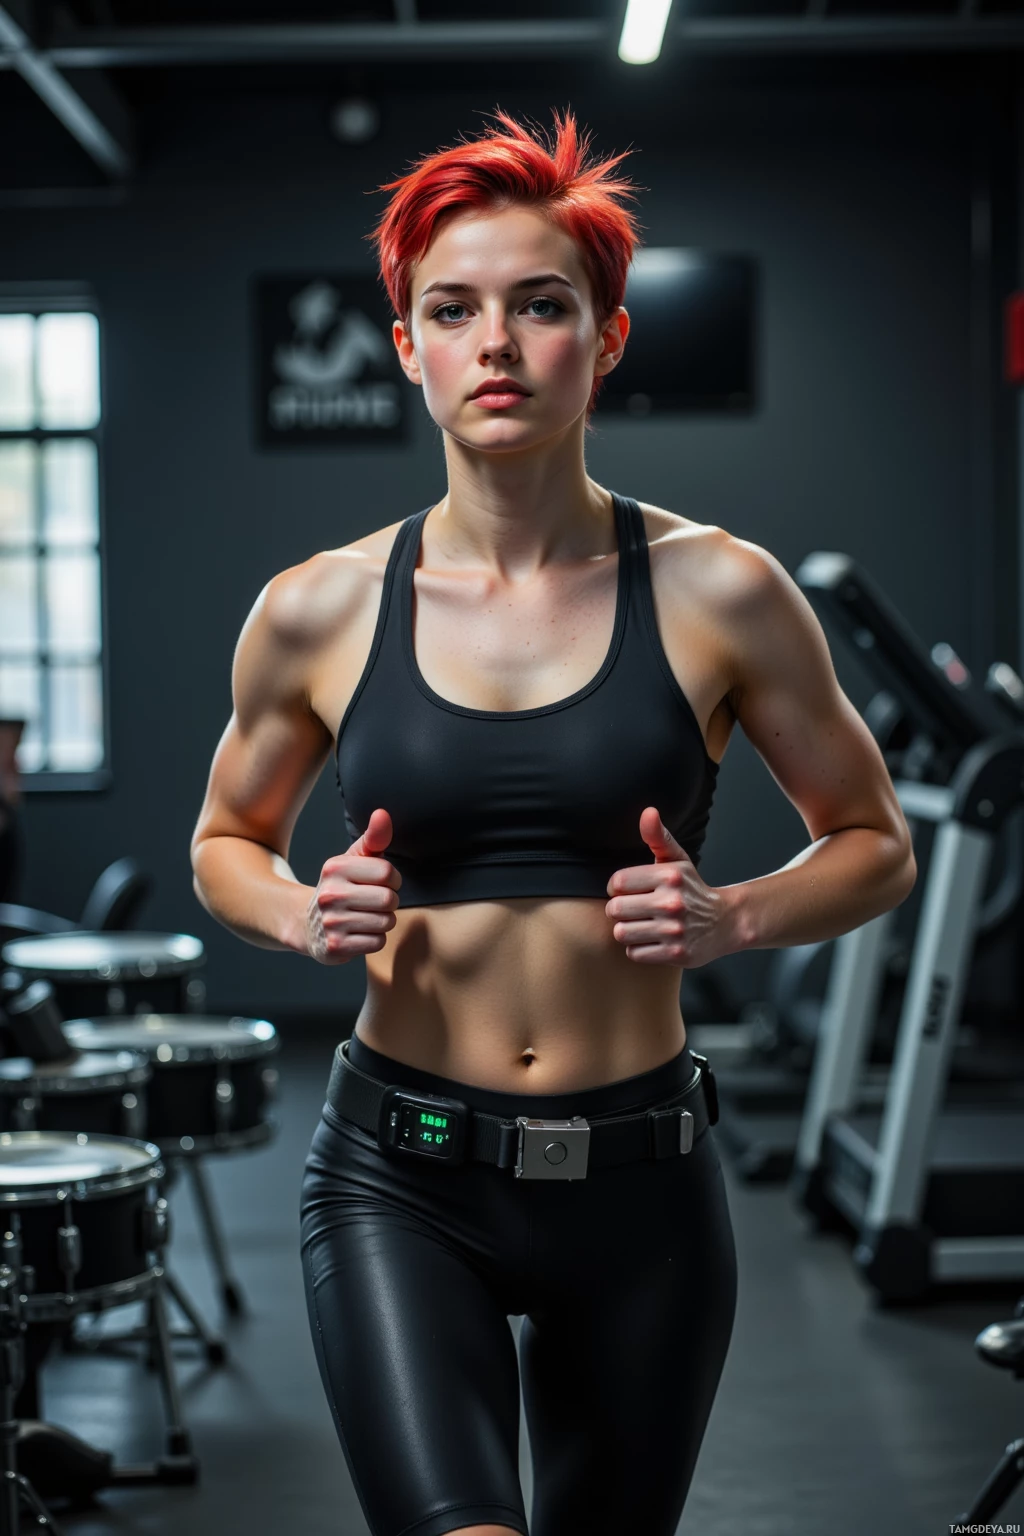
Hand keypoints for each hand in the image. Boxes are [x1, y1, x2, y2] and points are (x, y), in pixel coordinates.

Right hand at [306, 808, 401, 964]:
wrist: (308, 925)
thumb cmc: (342, 887)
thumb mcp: (355, 860)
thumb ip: (373, 838)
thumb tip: (382, 814)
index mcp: (335, 868)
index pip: (387, 872)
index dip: (393, 879)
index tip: (383, 883)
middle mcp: (330, 894)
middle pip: (388, 899)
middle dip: (390, 902)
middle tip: (376, 903)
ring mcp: (331, 922)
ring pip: (385, 922)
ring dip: (383, 921)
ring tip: (367, 917)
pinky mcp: (335, 947)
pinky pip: (377, 942)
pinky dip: (375, 939)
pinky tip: (360, 933)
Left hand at [605, 806, 725, 968]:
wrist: (725, 922)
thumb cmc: (692, 889)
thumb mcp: (677, 860)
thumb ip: (658, 837)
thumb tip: (648, 812)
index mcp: (669, 876)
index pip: (618, 881)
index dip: (616, 887)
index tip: (627, 890)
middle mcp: (672, 902)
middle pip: (615, 909)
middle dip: (620, 910)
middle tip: (634, 910)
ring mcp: (675, 930)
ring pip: (621, 933)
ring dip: (627, 931)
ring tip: (642, 925)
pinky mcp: (676, 954)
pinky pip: (634, 953)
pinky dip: (638, 949)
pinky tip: (652, 940)